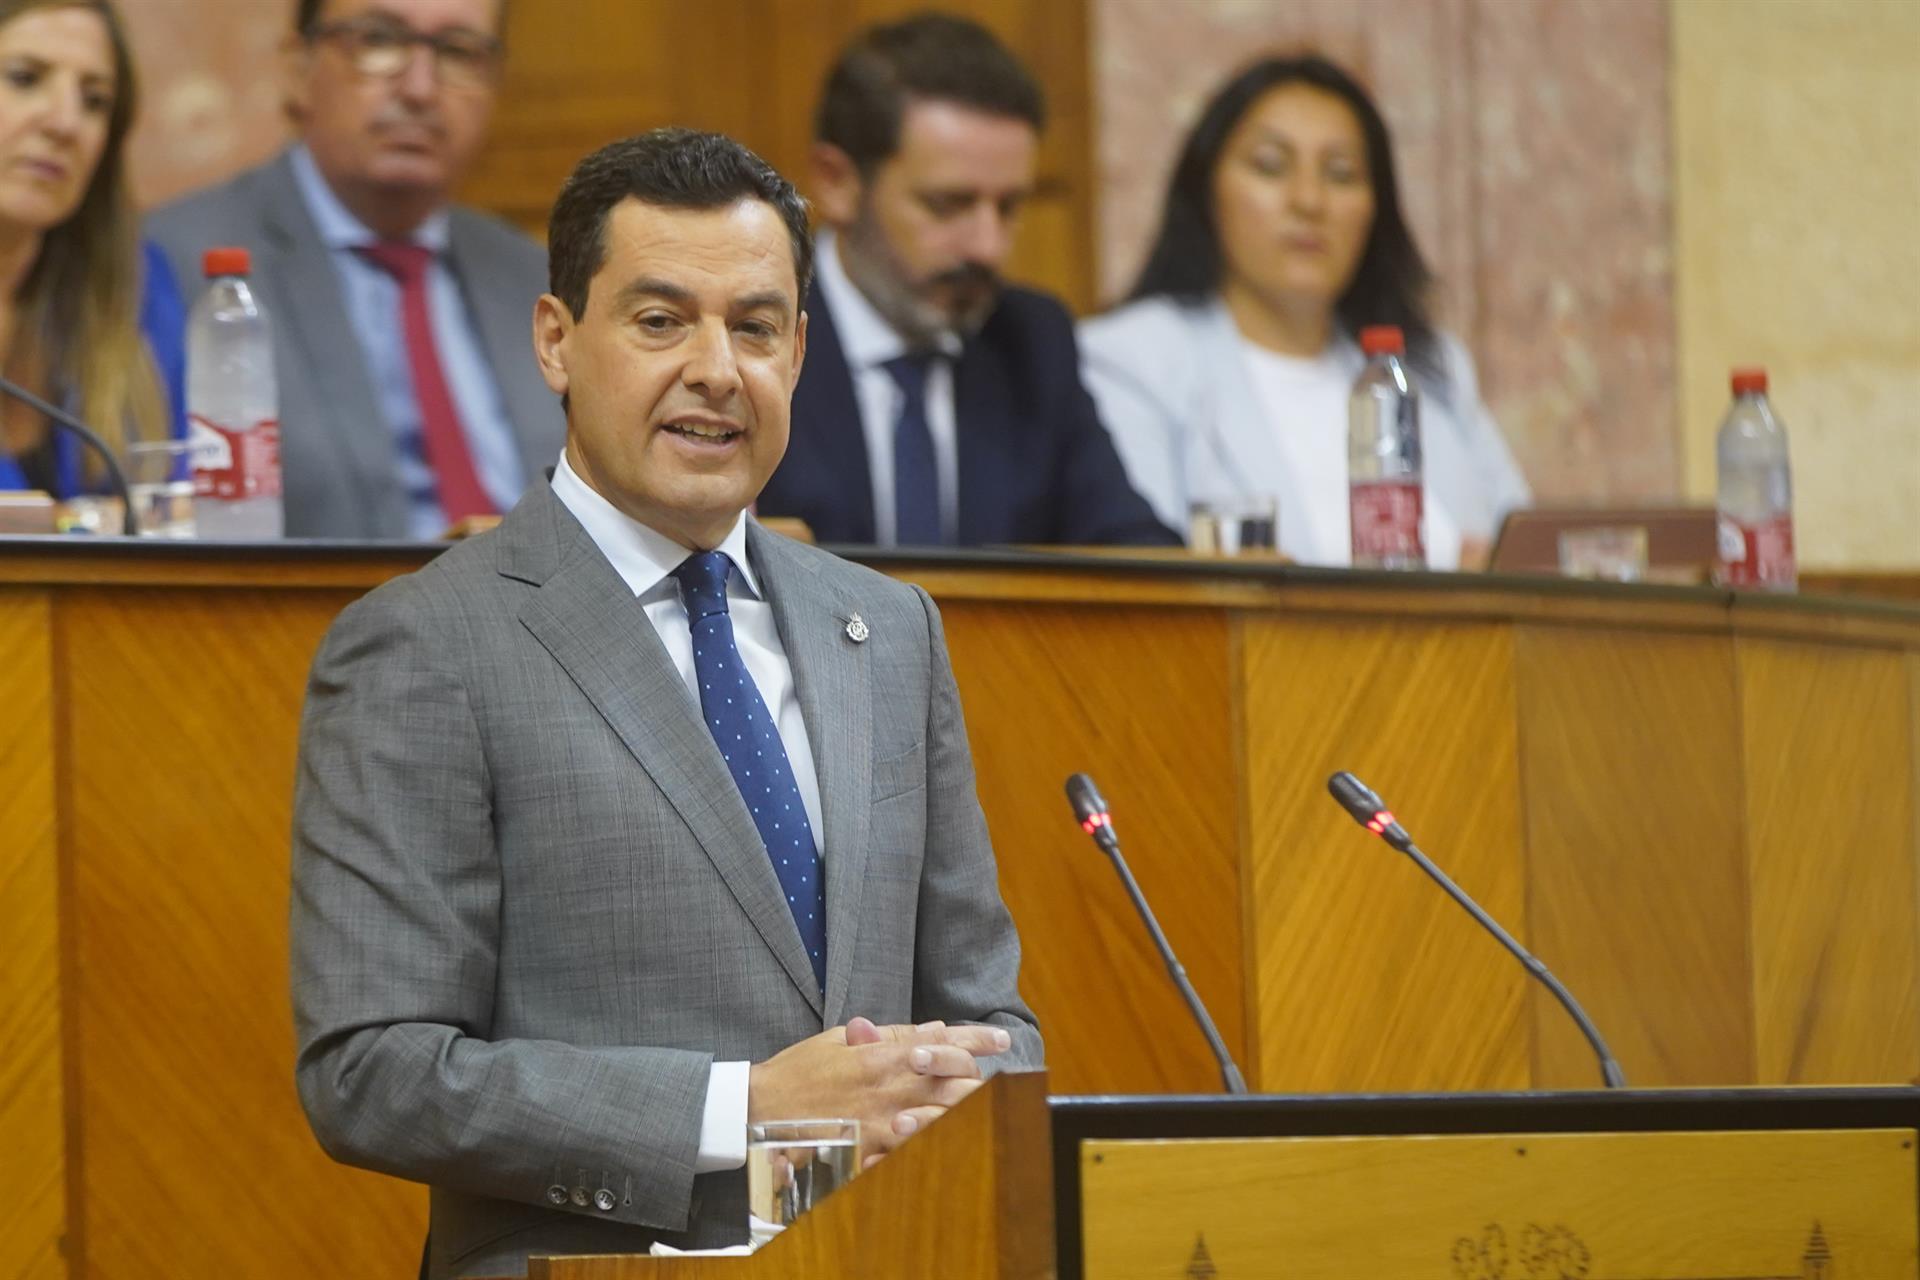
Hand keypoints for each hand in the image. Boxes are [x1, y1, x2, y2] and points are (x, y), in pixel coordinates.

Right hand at [749, 1017, 1010, 1166]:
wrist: (758, 1112)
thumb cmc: (797, 1073)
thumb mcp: (838, 1041)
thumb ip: (887, 1036)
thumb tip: (930, 1029)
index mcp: (881, 1056)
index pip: (940, 1041)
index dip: (976, 1038)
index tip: (1001, 1037)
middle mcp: (888, 1088)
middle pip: (952, 1081)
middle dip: (981, 1076)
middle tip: (1002, 1073)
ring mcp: (881, 1122)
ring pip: (941, 1115)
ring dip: (967, 1107)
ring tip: (987, 1103)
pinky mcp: (870, 1150)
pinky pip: (913, 1149)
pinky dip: (935, 1140)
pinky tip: (949, 1135)